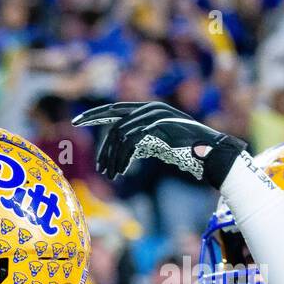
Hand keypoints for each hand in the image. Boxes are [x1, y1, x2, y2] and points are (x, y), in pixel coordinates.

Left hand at [72, 101, 247, 187]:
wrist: (207, 148)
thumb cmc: (181, 147)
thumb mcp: (154, 143)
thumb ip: (138, 141)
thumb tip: (121, 151)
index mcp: (145, 109)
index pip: (113, 110)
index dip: (94, 114)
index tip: (76, 121)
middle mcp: (148, 108)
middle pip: (114, 123)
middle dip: (102, 146)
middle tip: (96, 166)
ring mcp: (153, 115)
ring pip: (120, 135)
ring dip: (113, 158)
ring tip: (110, 175)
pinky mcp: (157, 126)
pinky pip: (131, 142)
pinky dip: (124, 158)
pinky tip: (122, 171)